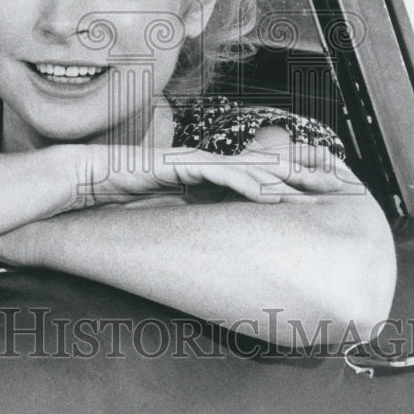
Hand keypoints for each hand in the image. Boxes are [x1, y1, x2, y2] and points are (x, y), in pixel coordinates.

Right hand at [73, 140, 346, 207]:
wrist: (82, 181)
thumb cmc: (117, 200)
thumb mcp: (161, 216)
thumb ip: (188, 223)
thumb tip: (213, 249)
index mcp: (201, 180)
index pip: (252, 180)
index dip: (284, 186)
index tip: (312, 198)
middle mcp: (202, 168)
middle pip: (259, 169)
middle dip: (297, 176)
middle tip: (331, 188)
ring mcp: (191, 164)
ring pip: (246, 170)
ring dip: (280, 181)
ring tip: (311, 192)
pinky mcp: (178, 165)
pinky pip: (220, 174)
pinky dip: (247, 184)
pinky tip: (269, 194)